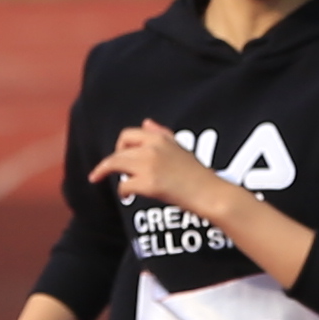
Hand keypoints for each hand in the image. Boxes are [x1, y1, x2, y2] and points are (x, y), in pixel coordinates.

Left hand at [97, 120, 241, 228]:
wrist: (210, 194)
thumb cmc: (197, 174)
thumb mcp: (180, 147)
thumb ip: (162, 134)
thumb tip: (146, 122)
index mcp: (160, 138)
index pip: (127, 134)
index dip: (119, 147)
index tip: (118, 157)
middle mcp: (152, 148)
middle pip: (118, 151)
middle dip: (109, 163)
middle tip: (108, 175)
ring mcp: (149, 165)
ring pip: (114, 164)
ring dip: (108, 174)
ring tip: (119, 186)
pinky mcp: (149, 184)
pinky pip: (124, 185)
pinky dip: (123, 192)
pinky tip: (128, 197)